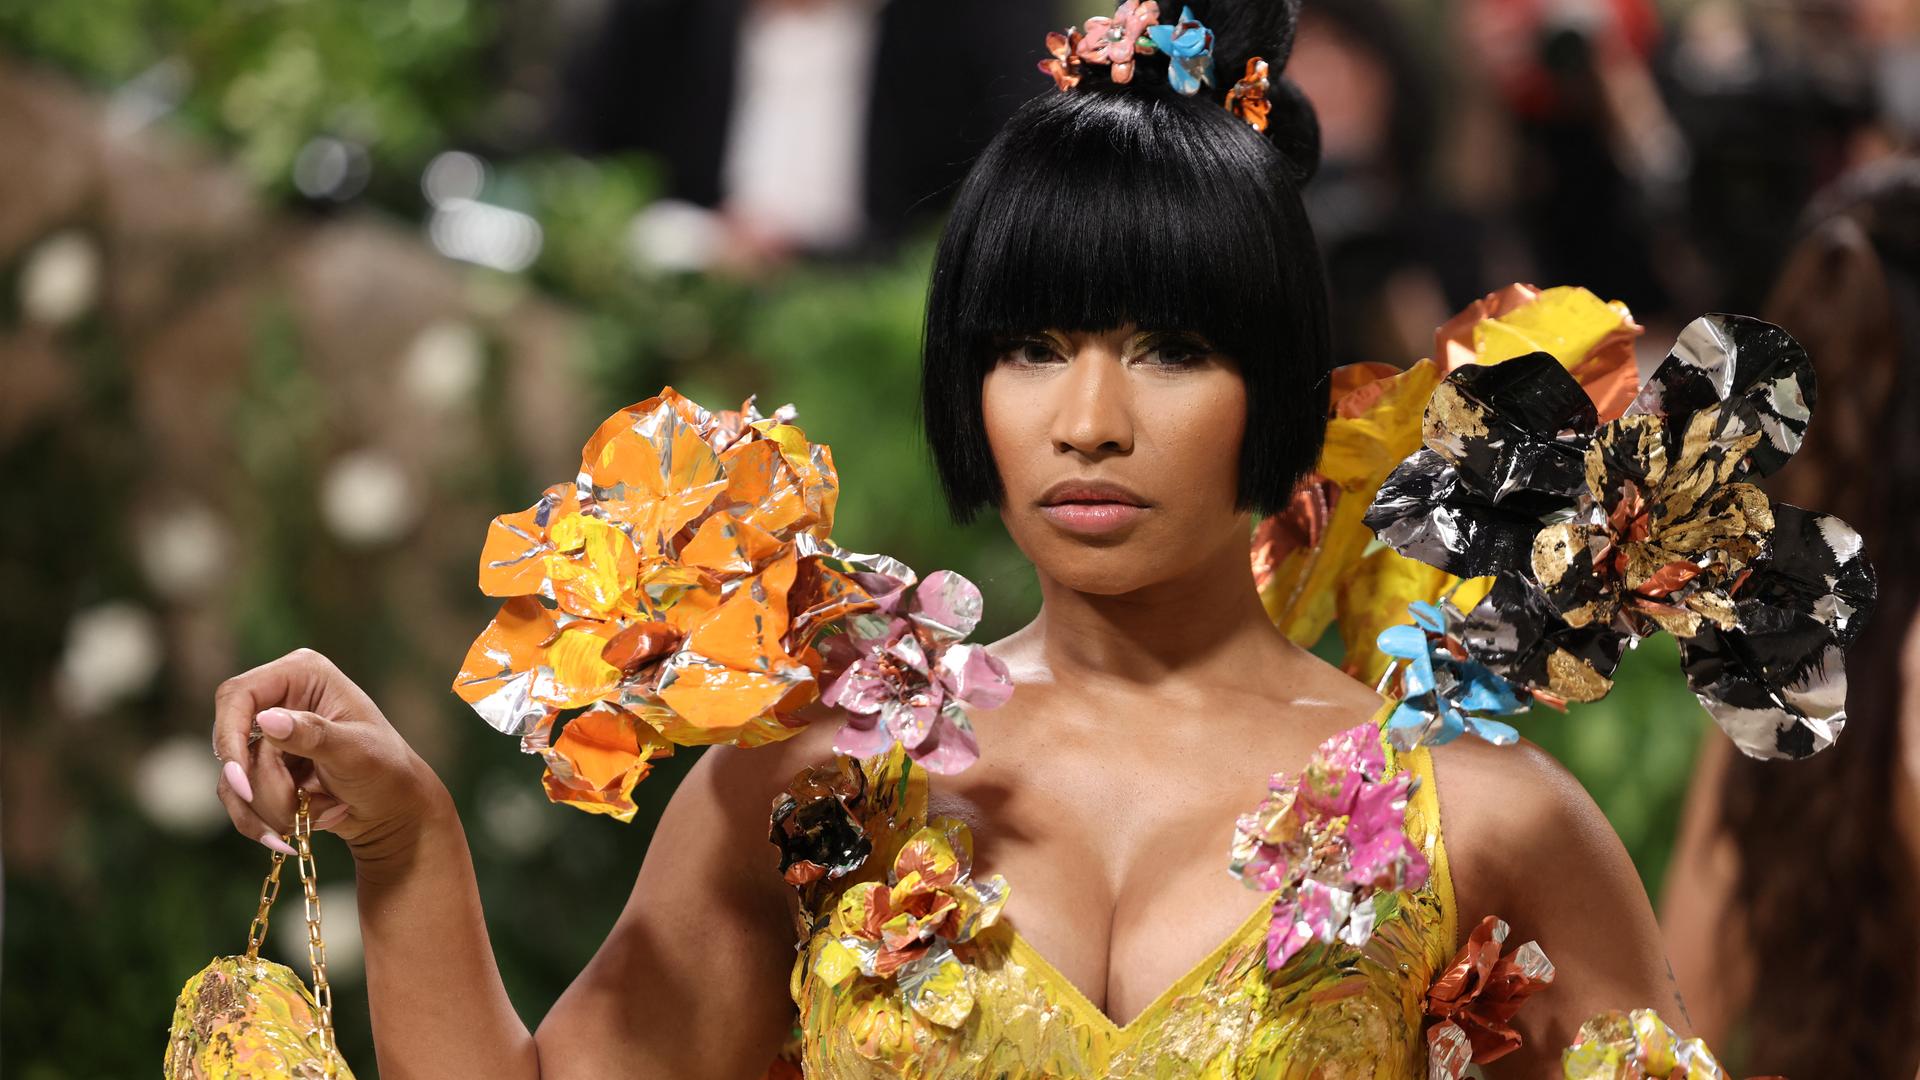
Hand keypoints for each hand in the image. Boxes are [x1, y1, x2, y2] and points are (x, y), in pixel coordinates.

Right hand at [213, 648, 445, 864]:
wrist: (394, 810)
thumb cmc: (386, 771)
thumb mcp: (355, 752)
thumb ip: (313, 735)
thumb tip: (266, 719)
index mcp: (303, 674)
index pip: (238, 695)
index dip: (230, 737)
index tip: (240, 782)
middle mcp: (280, 697)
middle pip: (233, 743)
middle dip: (263, 787)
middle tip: (296, 811)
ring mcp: (270, 735)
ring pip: (235, 778)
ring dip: (272, 808)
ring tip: (321, 814)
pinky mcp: (265, 768)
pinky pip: (240, 798)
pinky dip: (265, 821)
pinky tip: (295, 834)